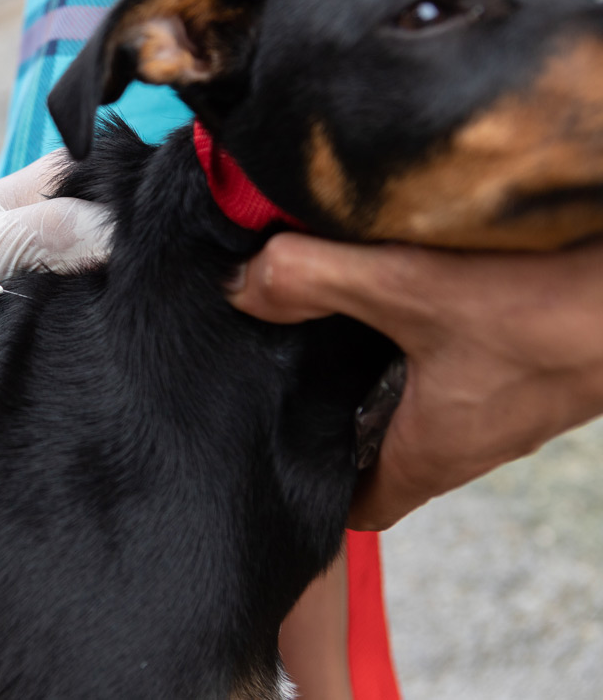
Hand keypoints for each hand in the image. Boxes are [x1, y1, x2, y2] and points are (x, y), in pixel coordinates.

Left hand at [227, 233, 602, 529]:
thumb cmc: (548, 311)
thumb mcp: (407, 287)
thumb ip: (314, 281)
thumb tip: (242, 285)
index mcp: (431, 451)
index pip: (363, 508)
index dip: (317, 494)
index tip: (274, 461)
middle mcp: (472, 440)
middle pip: (386, 456)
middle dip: (337, 426)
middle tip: (284, 382)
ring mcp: (510, 406)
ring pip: (425, 410)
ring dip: (381, 380)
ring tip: (329, 332)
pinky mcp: (535, 365)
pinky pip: (463, 370)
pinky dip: (426, 343)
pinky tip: (409, 290)